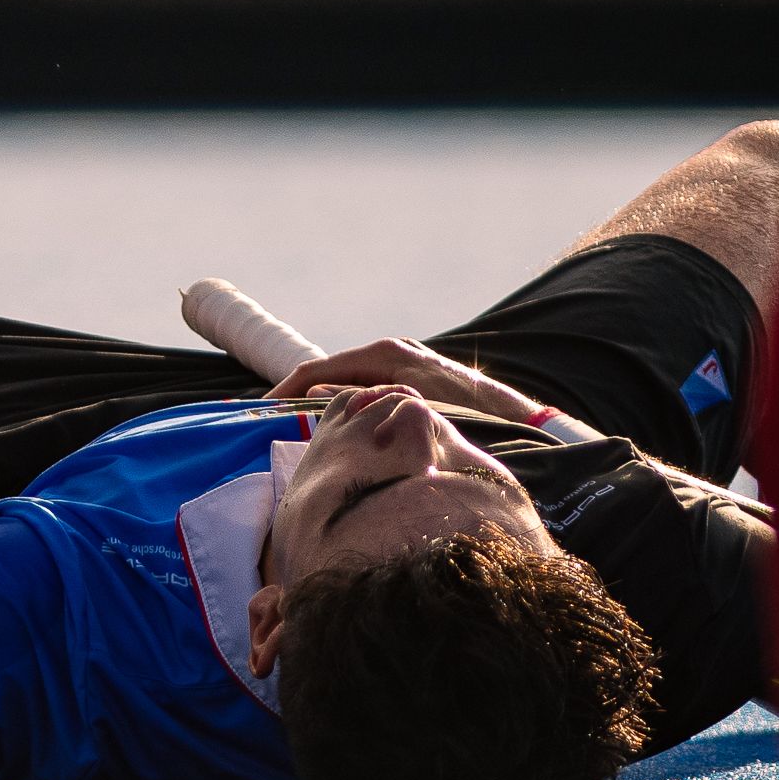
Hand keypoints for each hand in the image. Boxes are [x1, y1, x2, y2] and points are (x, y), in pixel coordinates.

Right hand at [265, 338, 542, 421]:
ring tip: (299, 428)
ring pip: (348, 382)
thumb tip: (313, 397)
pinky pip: (366, 387)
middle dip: (299, 396)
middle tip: (272, 423)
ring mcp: (403, 362)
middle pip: (329, 373)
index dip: (285, 390)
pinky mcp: (413, 377)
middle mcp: (391, 351)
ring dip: (322, 401)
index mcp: (384, 354)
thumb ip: (356, 404)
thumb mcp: (403, 411)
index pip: (317, 369)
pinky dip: (346, 403)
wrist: (516, 419)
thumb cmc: (463, 415)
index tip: (262, 411)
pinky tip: (340, 426)